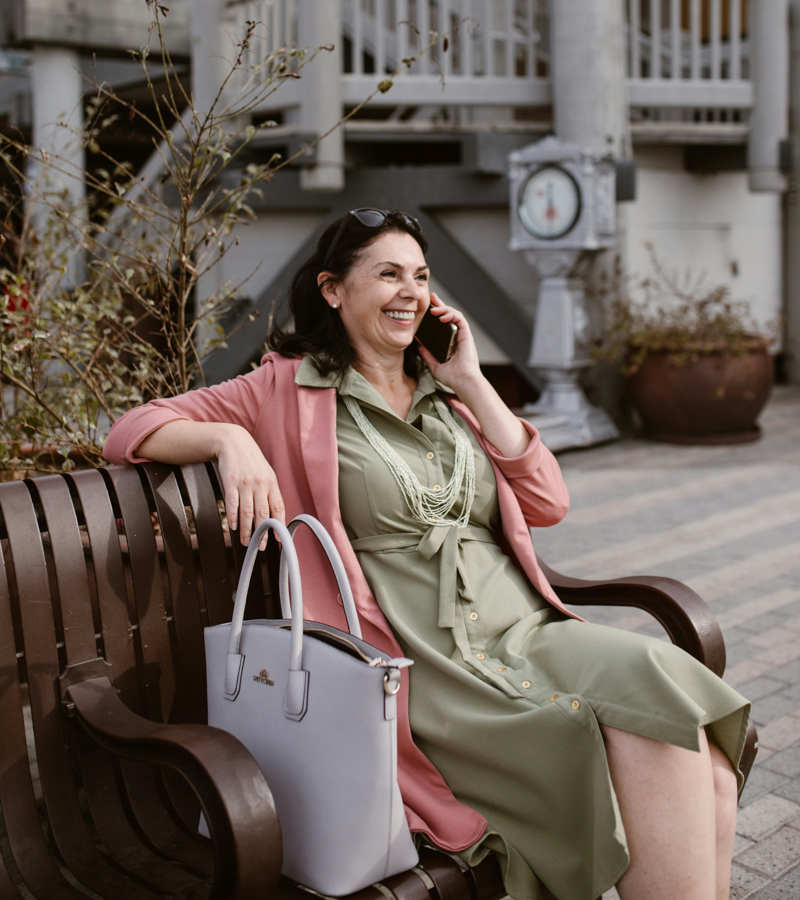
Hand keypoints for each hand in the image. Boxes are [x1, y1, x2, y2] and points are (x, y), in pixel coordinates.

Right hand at [215, 424, 284, 550]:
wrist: (234, 442)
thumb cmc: (251, 461)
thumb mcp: (266, 473)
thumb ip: (270, 492)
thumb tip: (274, 515)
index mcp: (272, 483)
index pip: (278, 507)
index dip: (279, 525)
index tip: (278, 539)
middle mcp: (260, 484)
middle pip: (263, 513)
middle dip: (263, 532)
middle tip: (261, 546)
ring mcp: (245, 483)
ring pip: (247, 511)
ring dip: (247, 529)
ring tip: (246, 542)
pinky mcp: (230, 481)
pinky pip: (232, 502)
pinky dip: (233, 516)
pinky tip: (233, 526)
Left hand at [417, 292, 481, 394]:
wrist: (462, 381)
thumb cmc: (452, 377)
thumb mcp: (434, 365)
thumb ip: (428, 356)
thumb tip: (420, 347)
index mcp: (451, 342)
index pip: (444, 324)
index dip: (437, 313)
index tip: (428, 307)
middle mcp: (458, 337)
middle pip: (449, 316)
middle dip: (441, 304)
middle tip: (431, 297)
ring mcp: (463, 335)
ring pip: (455, 315)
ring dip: (444, 309)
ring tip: (433, 309)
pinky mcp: (467, 335)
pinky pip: (460, 319)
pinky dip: (452, 315)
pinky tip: (442, 316)